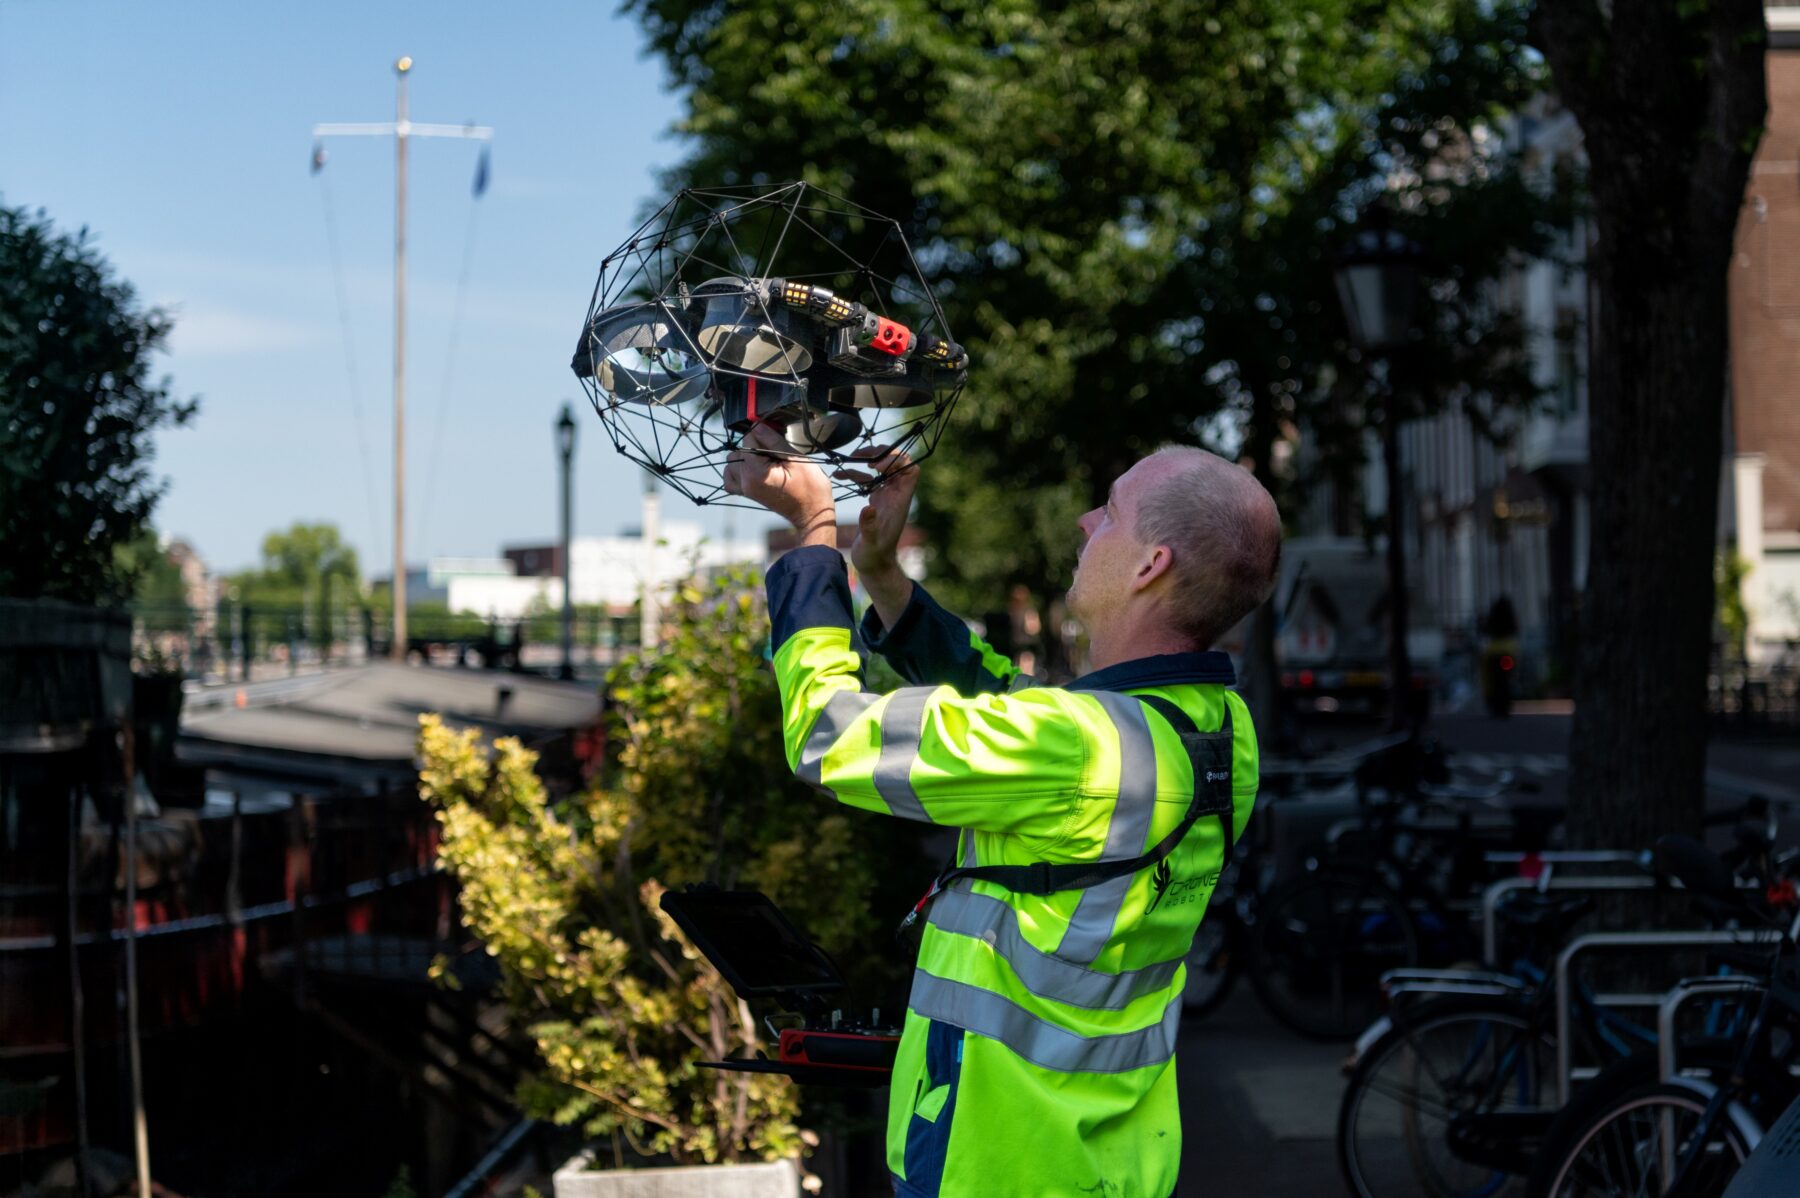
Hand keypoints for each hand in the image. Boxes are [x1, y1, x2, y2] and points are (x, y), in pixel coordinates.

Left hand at [722, 422, 835, 545]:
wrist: (812, 513)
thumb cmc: (810, 488)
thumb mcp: (795, 459)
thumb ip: (773, 441)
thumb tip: (758, 426)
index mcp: (756, 473)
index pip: (747, 440)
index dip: (762, 434)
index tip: (776, 438)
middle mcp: (746, 482)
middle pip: (737, 451)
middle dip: (754, 447)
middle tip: (774, 453)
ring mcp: (746, 490)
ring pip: (731, 464)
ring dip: (745, 458)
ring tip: (765, 461)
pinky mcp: (749, 494)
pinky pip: (731, 480)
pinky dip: (738, 471)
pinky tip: (754, 469)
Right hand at [834, 445, 918, 625]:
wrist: (873, 565)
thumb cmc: (874, 557)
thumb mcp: (870, 543)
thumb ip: (869, 526)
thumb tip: (868, 508)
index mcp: (899, 501)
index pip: (910, 470)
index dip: (897, 461)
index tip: (876, 465)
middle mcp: (895, 496)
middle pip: (898, 463)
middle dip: (881, 454)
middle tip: (862, 455)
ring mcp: (886, 497)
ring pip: (883, 469)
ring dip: (868, 460)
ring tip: (850, 459)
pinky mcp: (876, 501)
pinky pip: (869, 480)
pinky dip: (856, 474)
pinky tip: (840, 475)